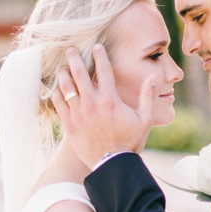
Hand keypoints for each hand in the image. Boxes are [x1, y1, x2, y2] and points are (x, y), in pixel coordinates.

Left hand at [50, 43, 156, 167]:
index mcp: (110, 100)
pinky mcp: (68, 124)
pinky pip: (57, 103)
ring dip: (63, 73)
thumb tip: (154, 77)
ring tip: (63, 68)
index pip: (103, 70)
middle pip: (78, 72)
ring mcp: (78, 114)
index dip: (99, 55)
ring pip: (65, 86)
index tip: (96, 46)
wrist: (113, 166)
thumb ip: (148, 96)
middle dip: (73, 57)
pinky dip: (56, 93)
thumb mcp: (144, 120)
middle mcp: (92, 104)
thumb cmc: (129, 143)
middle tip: (70, 48)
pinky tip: (57, 89)